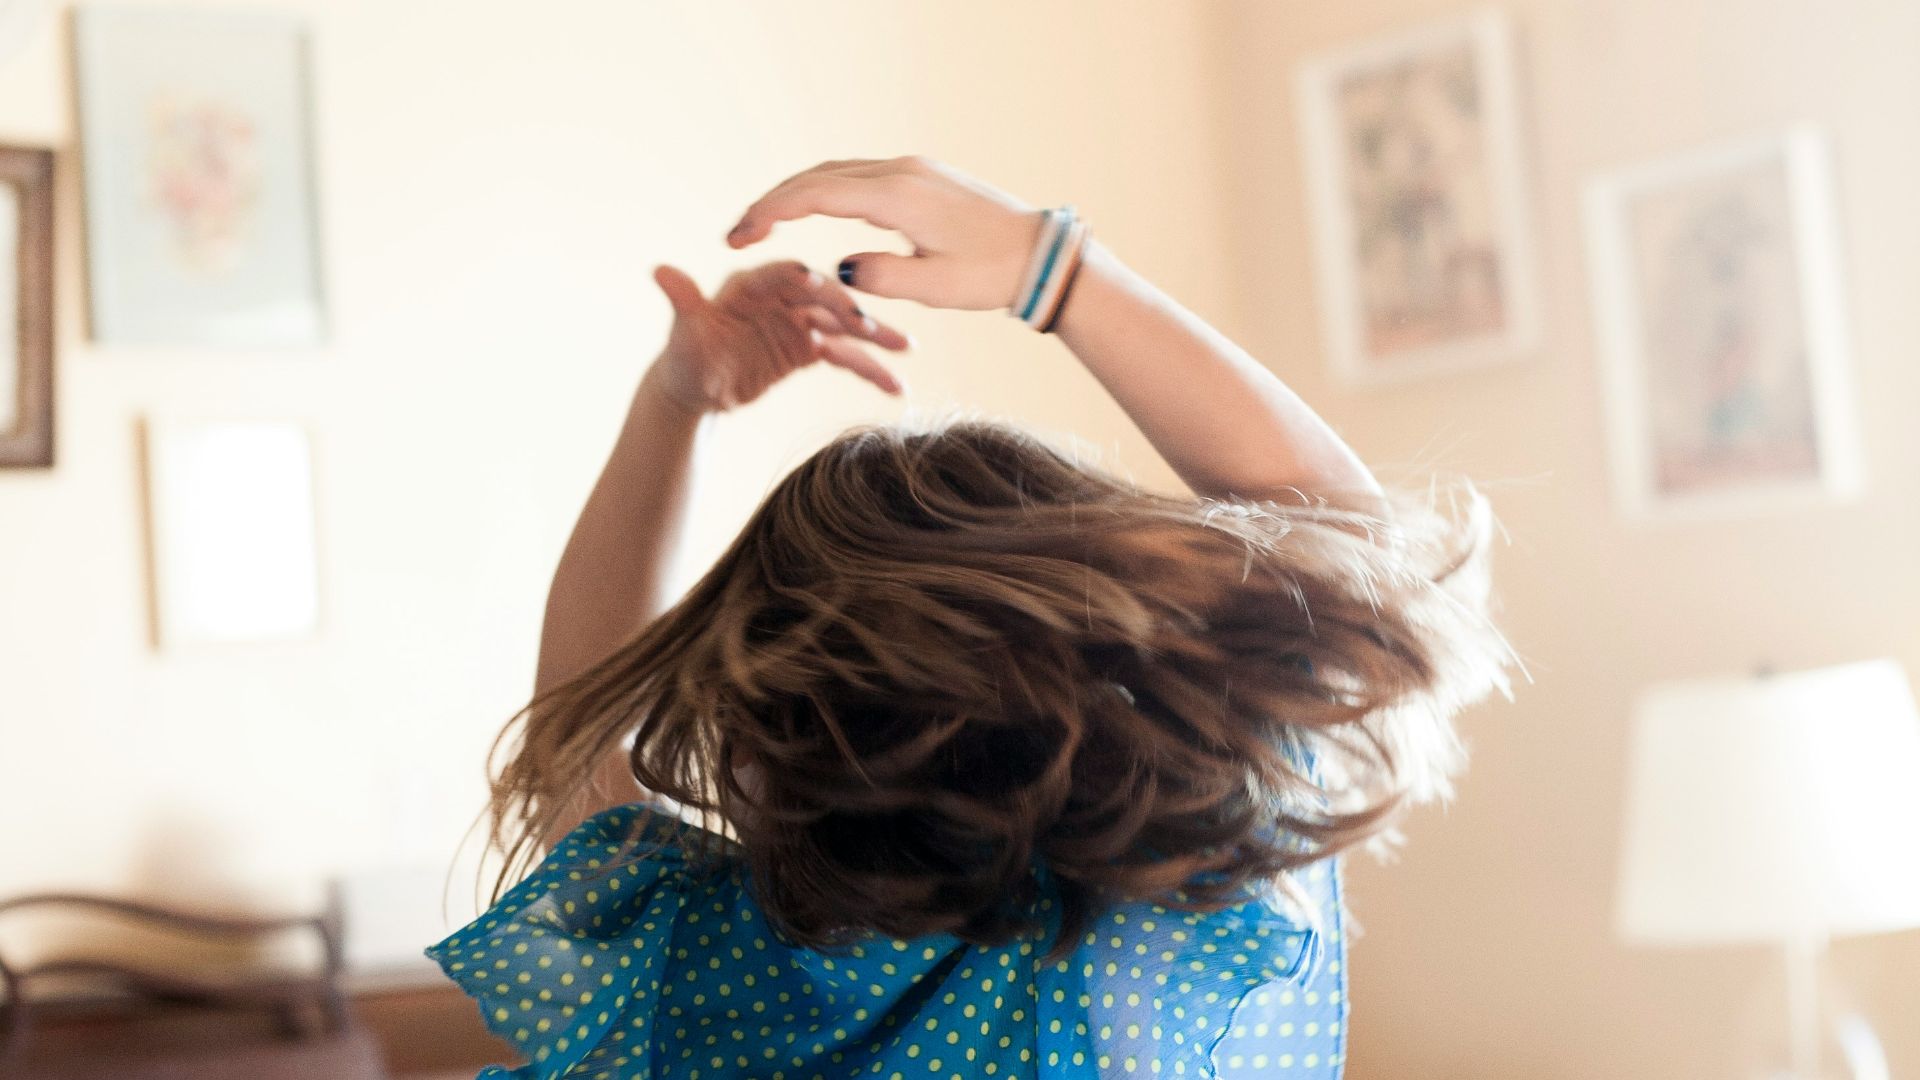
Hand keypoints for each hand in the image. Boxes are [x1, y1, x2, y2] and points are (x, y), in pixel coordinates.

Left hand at [647, 260, 910, 414]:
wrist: (696, 391)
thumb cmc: (685, 358)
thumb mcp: (685, 334)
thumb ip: (683, 302)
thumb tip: (659, 271)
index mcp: (752, 285)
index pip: (781, 277)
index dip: (801, 280)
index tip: (822, 283)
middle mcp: (782, 297)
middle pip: (822, 299)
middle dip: (847, 311)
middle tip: (870, 327)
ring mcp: (800, 321)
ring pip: (842, 326)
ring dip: (874, 337)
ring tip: (905, 348)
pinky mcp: (810, 347)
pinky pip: (845, 356)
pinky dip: (869, 369)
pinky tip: (896, 386)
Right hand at [725, 156, 1044, 310]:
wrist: (1043, 254)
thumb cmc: (994, 275)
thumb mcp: (935, 287)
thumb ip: (881, 277)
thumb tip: (841, 270)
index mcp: (898, 197)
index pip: (814, 195)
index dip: (770, 213)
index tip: (739, 235)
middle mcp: (901, 173)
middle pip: (817, 177)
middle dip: (773, 202)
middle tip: (739, 232)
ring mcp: (912, 170)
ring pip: (836, 172)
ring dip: (798, 194)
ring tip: (767, 223)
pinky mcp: (921, 177)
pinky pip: (859, 177)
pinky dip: (825, 191)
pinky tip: (813, 212)